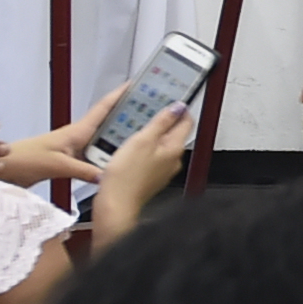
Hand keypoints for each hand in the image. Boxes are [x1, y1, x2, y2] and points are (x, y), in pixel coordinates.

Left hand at [0, 87, 131, 188]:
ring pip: (104, 142)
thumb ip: (83, 170)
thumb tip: (108, 175)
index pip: (103, 108)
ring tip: (144, 140)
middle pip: (109, 123)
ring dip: (120, 140)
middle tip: (153, 114)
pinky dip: (108, 159)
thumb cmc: (24, 160)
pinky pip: (95, 157)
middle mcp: (78, 137)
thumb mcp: (56, 165)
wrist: (2, 170)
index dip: (120, 95)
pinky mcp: (70, 161)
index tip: (139, 84)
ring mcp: (75, 149)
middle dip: (129, 116)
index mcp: (76, 131)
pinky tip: (119, 165)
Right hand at [88, 107, 192, 241]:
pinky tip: (130, 147)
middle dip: (164, 120)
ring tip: (137, 127)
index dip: (179, 108)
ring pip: (162, 145)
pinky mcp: (150, 177)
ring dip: (152, 134)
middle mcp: (173, 160)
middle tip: (150, 110)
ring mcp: (162, 169)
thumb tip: (178, 107)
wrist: (115, 204)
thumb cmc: (126, 176)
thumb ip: (161, 122)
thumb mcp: (142, 140)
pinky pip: (151, 157)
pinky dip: (144, 149)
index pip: (186, 121)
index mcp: (175, 148)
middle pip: (174, 132)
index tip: (170, 99)